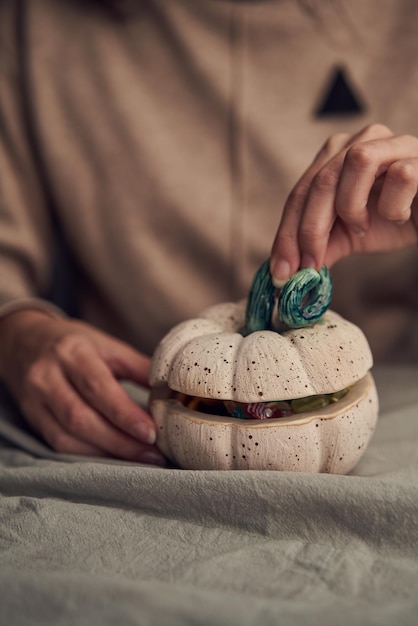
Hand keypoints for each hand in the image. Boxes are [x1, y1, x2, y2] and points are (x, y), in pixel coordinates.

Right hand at [0, 310, 165, 464]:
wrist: (24, 341)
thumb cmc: (75, 343)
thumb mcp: (107, 345)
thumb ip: (138, 367)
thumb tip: (171, 391)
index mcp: (72, 352)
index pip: (98, 388)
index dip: (125, 415)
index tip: (151, 433)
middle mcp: (48, 376)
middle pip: (82, 418)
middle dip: (120, 441)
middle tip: (152, 454)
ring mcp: (35, 399)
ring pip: (68, 437)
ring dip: (107, 453)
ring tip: (139, 458)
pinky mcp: (31, 418)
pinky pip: (58, 444)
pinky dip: (88, 454)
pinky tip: (113, 457)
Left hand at [270, 124, 417, 283]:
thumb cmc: (394, 218)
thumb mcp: (349, 235)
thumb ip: (320, 246)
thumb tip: (286, 272)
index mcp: (337, 155)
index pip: (300, 192)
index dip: (287, 233)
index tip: (281, 270)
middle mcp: (361, 140)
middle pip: (321, 180)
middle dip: (310, 229)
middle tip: (310, 265)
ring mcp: (394, 143)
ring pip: (357, 162)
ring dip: (352, 206)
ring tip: (363, 226)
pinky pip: (401, 176)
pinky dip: (393, 206)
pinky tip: (399, 215)